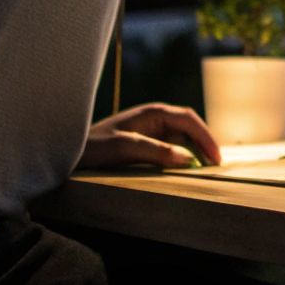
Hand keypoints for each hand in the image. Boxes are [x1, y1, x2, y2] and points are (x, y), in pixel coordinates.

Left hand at [78, 102, 221, 169]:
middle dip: (205, 144)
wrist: (69, 153)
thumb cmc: (93, 147)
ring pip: (183, 139)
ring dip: (196, 152)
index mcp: (153, 113)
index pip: (189, 119)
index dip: (206, 137)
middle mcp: (155, 119)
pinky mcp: (146, 145)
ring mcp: (151, 132)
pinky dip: (183, 158)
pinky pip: (172, 149)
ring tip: (206, 170)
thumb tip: (188, 159)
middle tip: (216, 166)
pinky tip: (186, 171)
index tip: (216, 158)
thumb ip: (156, 151)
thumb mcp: (123, 148)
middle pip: (190, 127)